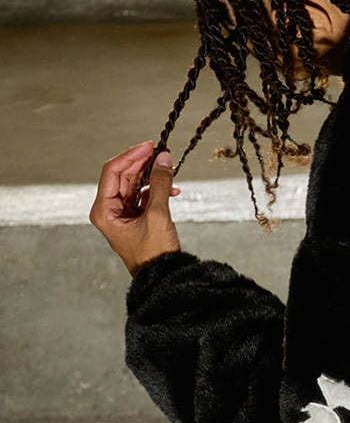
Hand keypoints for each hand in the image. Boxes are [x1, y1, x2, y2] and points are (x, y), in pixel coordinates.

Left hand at [91, 140, 182, 275]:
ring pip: (134, 184)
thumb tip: (164, 159)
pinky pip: (143, 196)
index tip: (149, 146)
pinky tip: (172, 188)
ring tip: (169, 168)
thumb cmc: (153, 254)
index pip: (113, 171)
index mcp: (104, 210)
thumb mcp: (157, 215)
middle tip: (162, 152)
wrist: (162, 277)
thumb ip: (160, 184)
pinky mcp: (135, 218)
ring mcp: (122, 214)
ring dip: (151, 175)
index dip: (131, 156)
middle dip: (143, 163)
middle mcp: (109, 210)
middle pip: (123, 175)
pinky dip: (156, 189)